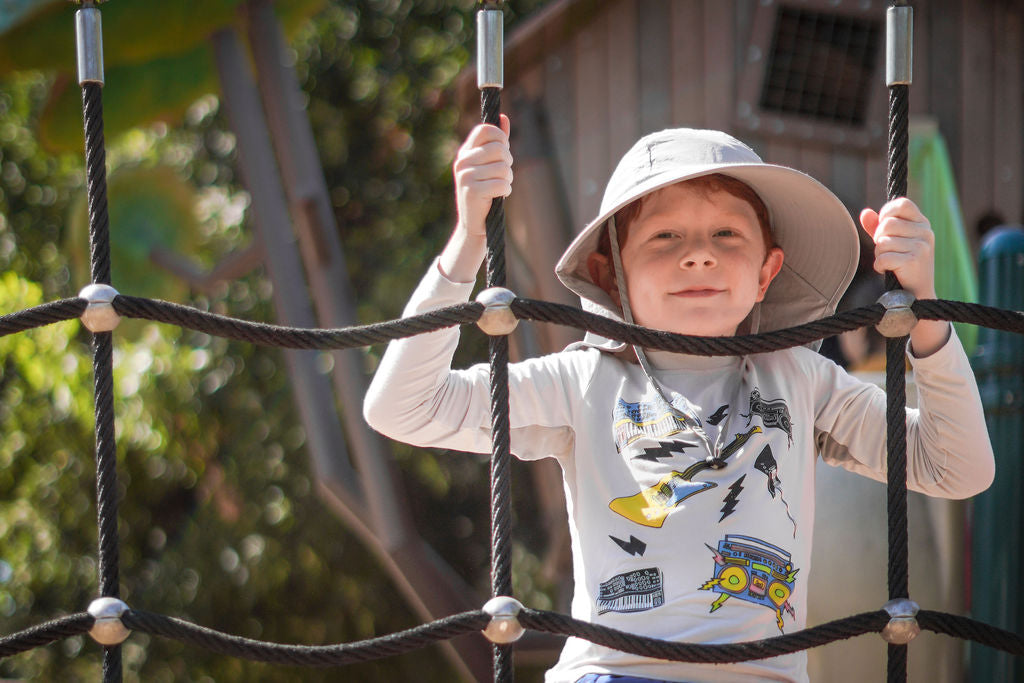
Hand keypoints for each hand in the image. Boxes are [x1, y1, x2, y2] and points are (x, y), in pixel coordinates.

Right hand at [453, 114, 511, 236]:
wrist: (473, 224)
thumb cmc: (485, 192)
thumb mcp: (489, 164)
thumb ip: (497, 142)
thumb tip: (503, 118)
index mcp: (465, 152)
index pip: (485, 129)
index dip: (500, 138)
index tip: (503, 151)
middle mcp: (462, 162)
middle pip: (499, 148)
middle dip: (508, 162)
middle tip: (503, 175)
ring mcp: (465, 176)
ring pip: (503, 168)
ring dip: (508, 179)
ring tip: (499, 187)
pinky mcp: (472, 191)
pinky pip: (502, 184)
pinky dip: (506, 190)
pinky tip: (498, 196)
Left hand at [859, 198, 935, 298]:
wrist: (917, 294)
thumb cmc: (903, 265)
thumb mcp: (893, 242)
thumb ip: (878, 226)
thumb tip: (865, 213)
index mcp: (922, 223)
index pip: (902, 203)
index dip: (886, 212)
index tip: (883, 226)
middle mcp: (925, 232)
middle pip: (887, 223)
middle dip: (878, 238)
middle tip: (885, 251)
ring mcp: (921, 246)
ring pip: (882, 241)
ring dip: (879, 254)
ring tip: (890, 262)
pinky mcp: (914, 261)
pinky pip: (883, 257)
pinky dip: (879, 266)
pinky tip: (888, 270)